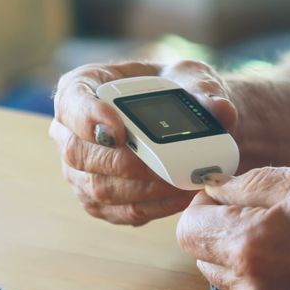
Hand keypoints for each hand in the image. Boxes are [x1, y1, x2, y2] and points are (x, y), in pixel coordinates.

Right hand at [50, 60, 238, 225]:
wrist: (185, 123)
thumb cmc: (179, 90)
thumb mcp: (193, 78)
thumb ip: (204, 89)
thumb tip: (221, 110)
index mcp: (83, 86)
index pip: (70, 101)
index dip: (89, 118)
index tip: (120, 130)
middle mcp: (69, 130)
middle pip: (78, 153)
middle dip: (124, 163)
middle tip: (166, 165)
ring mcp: (78, 170)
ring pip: (98, 188)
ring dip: (142, 189)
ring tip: (182, 182)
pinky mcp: (98, 201)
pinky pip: (118, 211)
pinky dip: (152, 207)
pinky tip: (180, 197)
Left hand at [176, 158, 289, 289]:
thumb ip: (256, 185)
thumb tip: (217, 189)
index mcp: (255, 243)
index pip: (190, 229)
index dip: (204, 206)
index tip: (226, 195)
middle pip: (208, 259)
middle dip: (225, 233)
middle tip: (268, 212)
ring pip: (239, 284)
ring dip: (254, 260)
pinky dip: (283, 287)